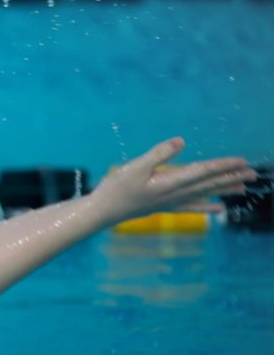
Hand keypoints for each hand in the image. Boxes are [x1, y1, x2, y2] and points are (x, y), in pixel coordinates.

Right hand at [91, 137, 256, 223]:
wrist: (102, 213)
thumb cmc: (115, 189)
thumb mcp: (134, 167)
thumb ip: (158, 154)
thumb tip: (181, 141)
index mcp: (169, 183)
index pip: (202, 172)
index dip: (222, 166)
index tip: (242, 161)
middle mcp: (174, 194)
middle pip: (208, 184)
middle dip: (231, 178)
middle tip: (253, 174)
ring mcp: (170, 202)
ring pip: (203, 194)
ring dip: (224, 190)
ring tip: (243, 188)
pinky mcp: (164, 206)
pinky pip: (191, 206)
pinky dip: (206, 206)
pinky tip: (218, 208)